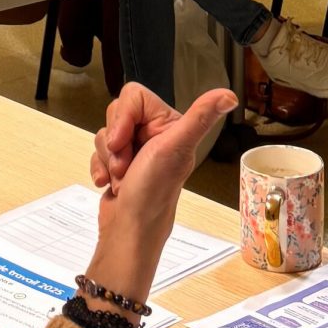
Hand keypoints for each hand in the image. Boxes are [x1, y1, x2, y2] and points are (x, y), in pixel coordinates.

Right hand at [85, 84, 239, 306]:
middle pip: (116, 113)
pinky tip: (109, 183)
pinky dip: (99, 167)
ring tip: (121, 178)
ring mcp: (135, 150)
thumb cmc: (152, 193)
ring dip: (107, 158)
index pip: (134, 96)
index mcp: (171, 125)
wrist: (128, 231)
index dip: (122, 118)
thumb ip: (199, 118)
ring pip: (105, 133)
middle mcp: (154, 135)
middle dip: (114, 142)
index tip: (123, 141)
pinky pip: (98, 151)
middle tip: (125, 164)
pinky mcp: (118, 164)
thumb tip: (230, 96)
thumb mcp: (175, 150)